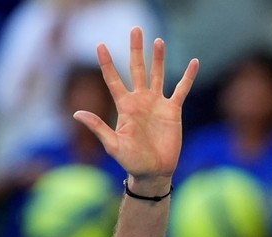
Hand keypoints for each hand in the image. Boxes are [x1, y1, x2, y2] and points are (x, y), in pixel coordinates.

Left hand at [73, 27, 198, 182]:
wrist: (152, 172)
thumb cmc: (130, 161)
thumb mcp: (112, 144)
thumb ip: (97, 127)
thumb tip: (77, 113)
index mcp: (124, 107)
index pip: (113, 79)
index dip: (107, 62)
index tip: (100, 45)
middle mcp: (140, 101)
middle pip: (137, 69)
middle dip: (136, 50)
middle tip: (135, 29)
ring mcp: (156, 104)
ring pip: (158, 74)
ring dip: (158, 58)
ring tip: (158, 41)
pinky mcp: (173, 110)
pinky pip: (181, 89)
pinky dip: (188, 77)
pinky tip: (194, 62)